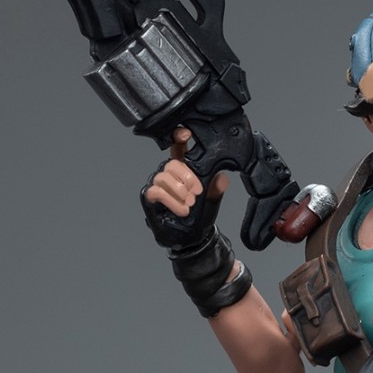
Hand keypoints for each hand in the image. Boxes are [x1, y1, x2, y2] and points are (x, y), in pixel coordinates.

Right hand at [141, 129, 228, 243]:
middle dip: (186, 177)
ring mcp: (157, 185)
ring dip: (179, 191)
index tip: (186, 134)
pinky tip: (182, 210)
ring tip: (189, 204)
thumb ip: (216, 188)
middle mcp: (168, 174)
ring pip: (163, 177)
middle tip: (196, 193)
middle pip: (171, 163)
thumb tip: (222, 177)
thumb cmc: (199, 216)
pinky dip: (171, 200)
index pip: (178, 148)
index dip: (179, 138)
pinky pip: (156, 191)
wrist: (192, 238)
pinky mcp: (150, 197)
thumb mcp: (212, 200)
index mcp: (183, 169)